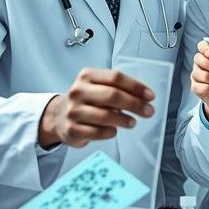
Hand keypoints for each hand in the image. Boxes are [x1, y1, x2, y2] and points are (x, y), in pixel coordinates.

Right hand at [39, 69, 154, 147]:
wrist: (59, 117)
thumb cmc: (86, 101)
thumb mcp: (98, 87)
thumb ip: (118, 89)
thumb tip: (144, 98)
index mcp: (87, 76)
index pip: (116, 77)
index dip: (136, 87)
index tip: (150, 96)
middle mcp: (78, 91)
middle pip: (112, 95)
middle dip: (135, 104)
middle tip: (148, 111)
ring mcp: (73, 111)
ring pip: (105, 115)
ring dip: (124, 120)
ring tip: (133, 122)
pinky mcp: (72, 130)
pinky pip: (97, 132)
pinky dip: (110, 132)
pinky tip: (114, 130)